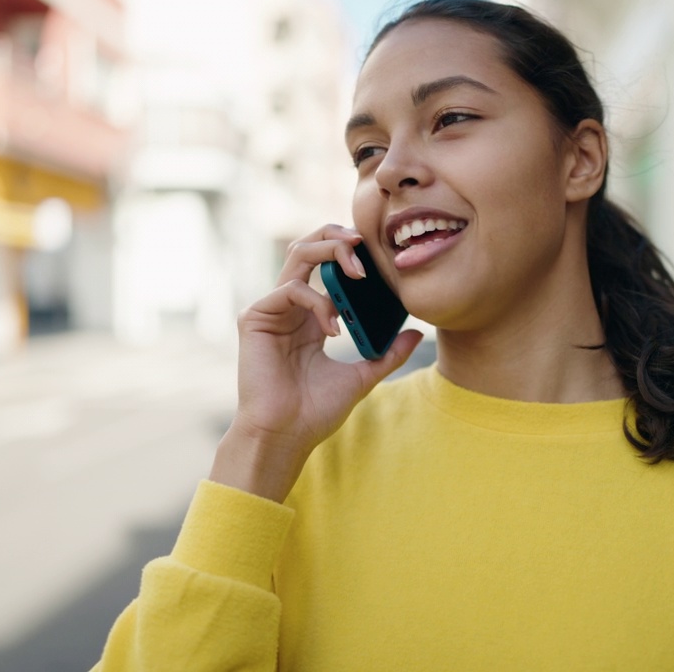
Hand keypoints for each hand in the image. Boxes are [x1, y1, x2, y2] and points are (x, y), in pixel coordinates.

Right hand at [210, 224, 422, 500]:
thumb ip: (387, 354)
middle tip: (364, 242)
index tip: (380, 255)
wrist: (286, 436)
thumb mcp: (363, 376)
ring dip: (329, 253)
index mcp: (310, 316)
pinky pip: (289, 289)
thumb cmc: (316, 411)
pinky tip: (333, 328)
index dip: (350, 252)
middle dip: (336, 237)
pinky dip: (317, 302)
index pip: (327, 265)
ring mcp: (271, 310)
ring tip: (358, 271)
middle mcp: (289, 307)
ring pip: (297, 256)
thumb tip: (418, 333)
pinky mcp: (255, 318)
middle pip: (308, 248)